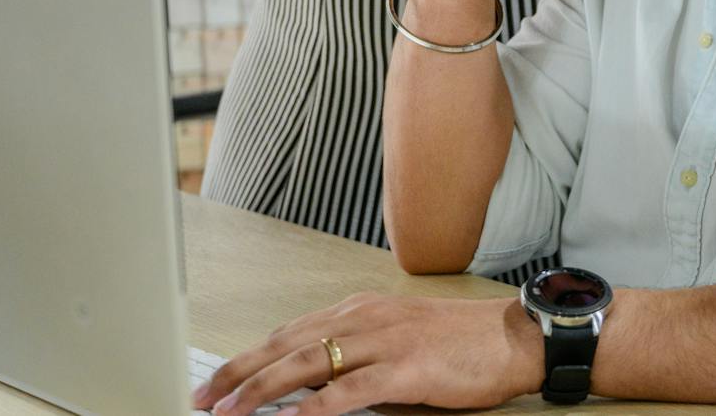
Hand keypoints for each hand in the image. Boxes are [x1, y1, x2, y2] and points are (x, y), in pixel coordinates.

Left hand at [191, 292, 542, 415]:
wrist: (513, 337)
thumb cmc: (460, 343)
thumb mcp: (397, 338)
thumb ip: (354, 355)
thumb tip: (309, 386)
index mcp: (360, 309)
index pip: (289, 332)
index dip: (247, 357)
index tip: (215, 380)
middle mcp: (366, 318)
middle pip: (287, 344)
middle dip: (237, 372)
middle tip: (202, 396)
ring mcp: (385, 341)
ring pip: (308, 363)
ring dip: (261, 389)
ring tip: (228, 411)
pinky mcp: (406, 369)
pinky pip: (349, 390)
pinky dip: (314, 406)